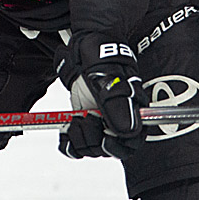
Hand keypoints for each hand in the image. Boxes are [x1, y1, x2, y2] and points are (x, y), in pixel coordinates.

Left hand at [55, 41, 147, 159]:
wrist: (80, 49)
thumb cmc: (98, 55)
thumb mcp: (106, 73)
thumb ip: (116, 100)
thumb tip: (128, 129)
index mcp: (132, 109)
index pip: (131, 142)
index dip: (117, 146)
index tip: (103, 139)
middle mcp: (117, 119)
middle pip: (109, 149)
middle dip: (93, 139)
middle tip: (85, 119)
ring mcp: (101, 122)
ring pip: (92, 149)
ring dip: (80, 139)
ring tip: (76, 119)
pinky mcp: (86, 123)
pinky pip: (77, 146)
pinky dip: (69, 144)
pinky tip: (66, 131)